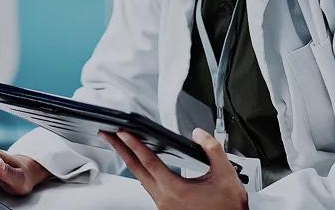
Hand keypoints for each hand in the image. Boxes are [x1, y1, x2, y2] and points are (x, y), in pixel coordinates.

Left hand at [101, 129, 246, 209]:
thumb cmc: (227, 207)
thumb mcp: (226, 176)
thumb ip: (213, 151)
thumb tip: (199, 134)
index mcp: (176, 190)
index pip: (149, 162)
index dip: (134, 144)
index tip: (122, 132)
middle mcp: (164, 199)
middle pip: (135, 169)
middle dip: (120, 150)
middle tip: (107, 134)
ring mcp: (162, 205)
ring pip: (139, 178)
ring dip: (128, 160)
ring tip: (119, 145)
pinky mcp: (164, 208)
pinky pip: (147, 186)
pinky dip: (140, 172)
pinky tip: (139, 163)